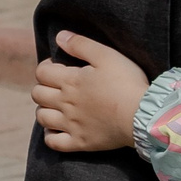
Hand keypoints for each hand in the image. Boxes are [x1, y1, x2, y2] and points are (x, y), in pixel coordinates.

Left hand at [33, 30, 152, 152]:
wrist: (142, 115)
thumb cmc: (126, 82)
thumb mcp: (107, 55)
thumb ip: (81, 44)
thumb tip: (59, 37)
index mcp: (70, 81)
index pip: (42, 72)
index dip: (46, 66)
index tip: (58, 66)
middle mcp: (65, 103)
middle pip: (38, 94)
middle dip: (43, 86)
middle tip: (57, 85)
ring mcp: (71, 125)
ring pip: (42, 117)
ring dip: (44, 109)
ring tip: (56, 105)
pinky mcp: (79, 142)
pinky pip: (53, 142)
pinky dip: (50, 135)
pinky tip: (57, 128)